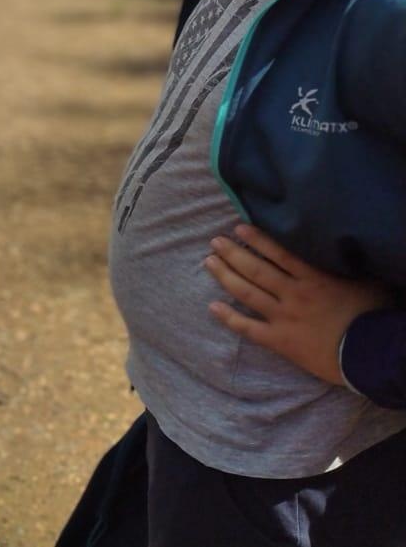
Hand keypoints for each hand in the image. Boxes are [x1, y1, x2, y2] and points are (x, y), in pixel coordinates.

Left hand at [205, 224, 388, 385]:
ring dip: (226, 276)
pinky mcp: (280, 340)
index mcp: (314, 278)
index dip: (257, 240)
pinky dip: (229, 317)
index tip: (239, 228)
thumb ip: (344, 267)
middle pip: (256, 269)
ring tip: (209, 262)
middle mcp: (294, 294)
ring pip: (248, 293)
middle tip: (215, 242)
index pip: (279, 253)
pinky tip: (212, 307)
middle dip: (233, 253)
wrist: (372, 353)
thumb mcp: (364, 282)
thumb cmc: (373, 316)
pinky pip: (248, 328)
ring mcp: (284, 317)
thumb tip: (339, 250)